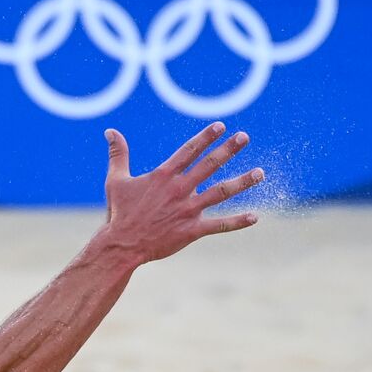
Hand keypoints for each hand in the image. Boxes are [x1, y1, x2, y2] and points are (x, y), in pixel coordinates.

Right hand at [95, 123, 264, 263]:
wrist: (122, 245)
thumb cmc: (119, 212)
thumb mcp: (116, 180)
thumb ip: (118, 154)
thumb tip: (110, 131)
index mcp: (164, 176)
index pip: (189, 150)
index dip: (206, 137)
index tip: (221, 126)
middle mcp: (180, 189)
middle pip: (209, 165)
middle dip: (228, 149)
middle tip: (244, 137)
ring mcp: (188, 209)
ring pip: (221, 192)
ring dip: (242, 182)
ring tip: (261, 173)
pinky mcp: (192, 230)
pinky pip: (220, 225)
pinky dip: (238, 221)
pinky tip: (255, 217)